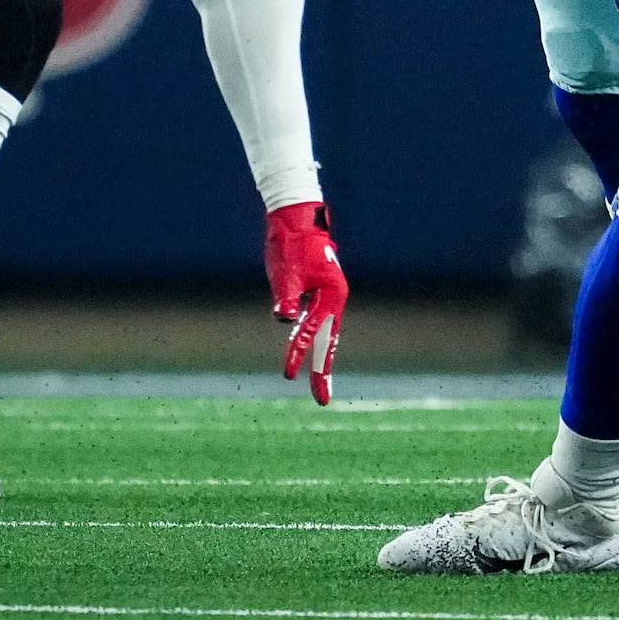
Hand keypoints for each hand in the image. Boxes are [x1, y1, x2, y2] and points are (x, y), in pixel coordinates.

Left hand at [265, 201, 347, 405]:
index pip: (312, 331)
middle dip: (323, 370)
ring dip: (318, 357)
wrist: (296, 219)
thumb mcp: (288, 272)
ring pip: (322, 334)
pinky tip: (305, 351)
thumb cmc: (292, 244)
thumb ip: (288, 297)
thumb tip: (285, 319)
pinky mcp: (317, 293)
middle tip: (322, 400)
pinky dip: (310, 340)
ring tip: (317, 383)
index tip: (288, 376)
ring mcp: (326, 296)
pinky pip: (315, 323)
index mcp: (332, 294)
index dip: (299, 354)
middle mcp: (333, 298)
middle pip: (327, 341)